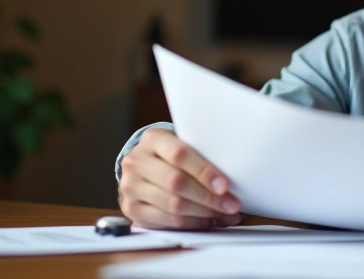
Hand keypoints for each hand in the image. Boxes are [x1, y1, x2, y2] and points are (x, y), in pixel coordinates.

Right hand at [118, 128, 242, 229]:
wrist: (142, 166)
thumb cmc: (171, 155)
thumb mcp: (183, 145)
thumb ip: (203, 156)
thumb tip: (232, 182)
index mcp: (153, 139)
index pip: (179, 154)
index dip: (204, 172)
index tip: (225, 185)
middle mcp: (136, 161)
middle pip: (176, 183)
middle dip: (209, 197)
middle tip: (231, 204)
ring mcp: (131, 186)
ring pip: (173, 205)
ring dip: (204, 213)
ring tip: (224, 214)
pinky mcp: (131, 209)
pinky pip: (168, 222)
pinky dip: (193, 224)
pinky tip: (208, 220)